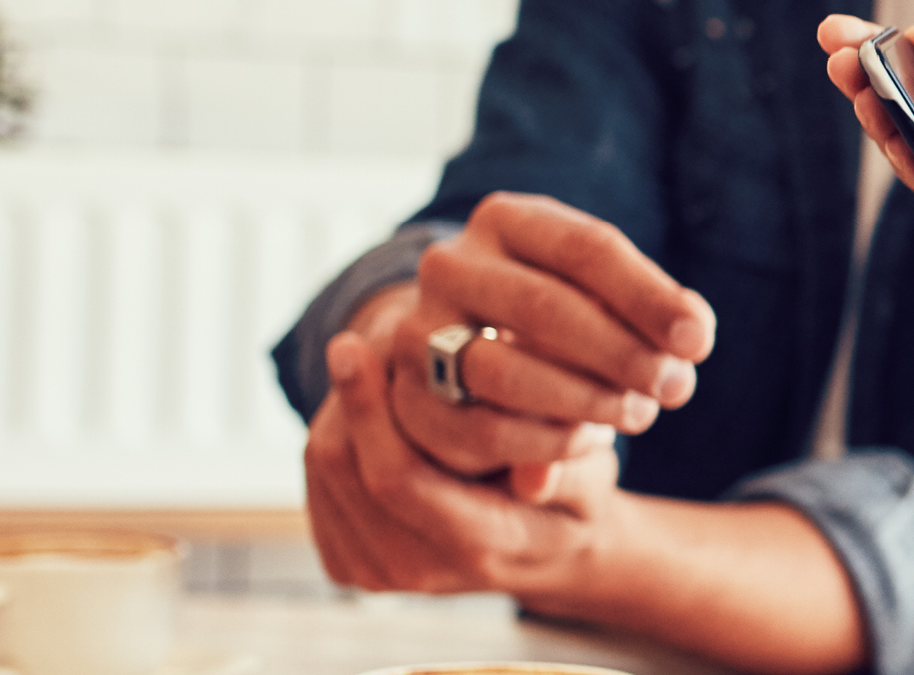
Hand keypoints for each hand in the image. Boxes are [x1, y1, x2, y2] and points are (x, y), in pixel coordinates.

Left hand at [304, 329, 627, 595]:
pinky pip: (319, 484)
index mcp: (478, 549)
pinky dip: (336, 434)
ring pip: (324, 470)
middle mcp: (417, 572)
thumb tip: (535, 475)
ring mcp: (377, 573)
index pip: (399, 479)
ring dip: (340, 411)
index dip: (369, 408)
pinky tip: (367, 406)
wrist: (547, 551)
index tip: (355, 344)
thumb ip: (570, 473)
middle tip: (356, 340)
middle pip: (344, 469)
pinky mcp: (349, 564)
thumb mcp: (593, 477)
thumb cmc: (575, 492)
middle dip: (348, 398)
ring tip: (368, 366)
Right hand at [362, 193, 718, 490]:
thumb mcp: (602, 293)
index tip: (699, 341)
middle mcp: (450, 264)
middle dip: (621, 353)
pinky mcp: (408, 397)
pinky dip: (546, 442)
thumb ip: (650, 308)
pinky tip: (590, 439)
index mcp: (506, 220)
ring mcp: (419, 329)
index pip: (586, 248)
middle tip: (677, 387)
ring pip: (504, 370)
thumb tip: (691, 334)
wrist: (463, 344)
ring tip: (640, 413)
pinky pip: (481, 429)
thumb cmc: (559, 312)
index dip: (649, 297)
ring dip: (585, 401)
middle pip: (543, 306)